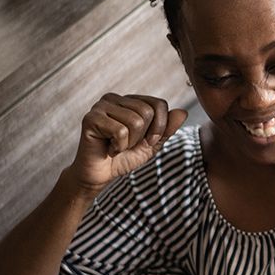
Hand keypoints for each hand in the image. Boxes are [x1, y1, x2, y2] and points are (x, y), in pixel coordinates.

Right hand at [70, 93, 187, 192]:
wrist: (100, 175)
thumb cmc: (124, 157)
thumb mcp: (152, 144)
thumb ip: (167, 129)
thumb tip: (183, 112)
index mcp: (130, 100)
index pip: (159, 104)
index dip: (159, 127)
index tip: (146, 141)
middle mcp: (114, 98)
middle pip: (147, 112)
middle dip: (143, 136)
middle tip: (128, 145)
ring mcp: (100, 106)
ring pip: (135, 121)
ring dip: (130, 143)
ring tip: (117, 146)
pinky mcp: (90, 118)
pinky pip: (120, 131)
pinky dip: (118, 146)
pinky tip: (108, 148)